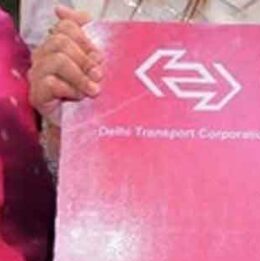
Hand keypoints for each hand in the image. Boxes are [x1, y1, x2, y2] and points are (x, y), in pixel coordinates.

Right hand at [28, 6, 101, 121]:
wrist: (85, 127)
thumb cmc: (91, 95)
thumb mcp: (96, 66)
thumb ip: (89, 37)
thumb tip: (69, 11)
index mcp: (58, 46)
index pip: (66, 26)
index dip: (86, 38)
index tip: (99, 56)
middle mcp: (44, 56)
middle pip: (61, 41)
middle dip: (86, 58)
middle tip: (99, 75)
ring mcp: (38, 75)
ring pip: (58, 59)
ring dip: (81, 76)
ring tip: (93, 90)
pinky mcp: (37, 94)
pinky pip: (52, 82)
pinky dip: (71, 90)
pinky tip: (79, 98)